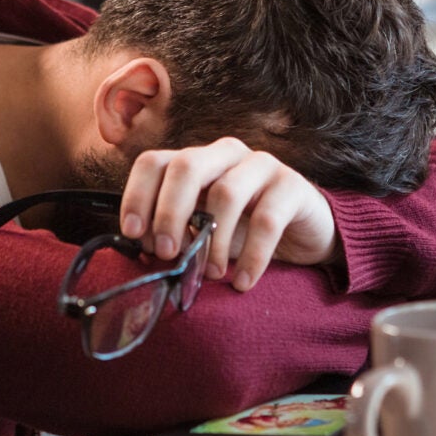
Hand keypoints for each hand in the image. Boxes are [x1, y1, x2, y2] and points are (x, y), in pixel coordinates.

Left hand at [118, 137, 339, 291]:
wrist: (304, 233)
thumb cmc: (245, 230)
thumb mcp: (204, 230)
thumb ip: (175, 232)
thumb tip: (145, 246)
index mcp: (197, 160)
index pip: (155, 162)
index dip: (137, 195)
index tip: (132, 234)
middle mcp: (226, 154)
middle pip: (186, 166)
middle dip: (169, 212)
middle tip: (166, 253)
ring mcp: (261, 165)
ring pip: (227, 192)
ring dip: (212, 240)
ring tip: (210, 274)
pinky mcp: (293, 185)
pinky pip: (267, 220)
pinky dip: (251, 256)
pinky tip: (242, 281)